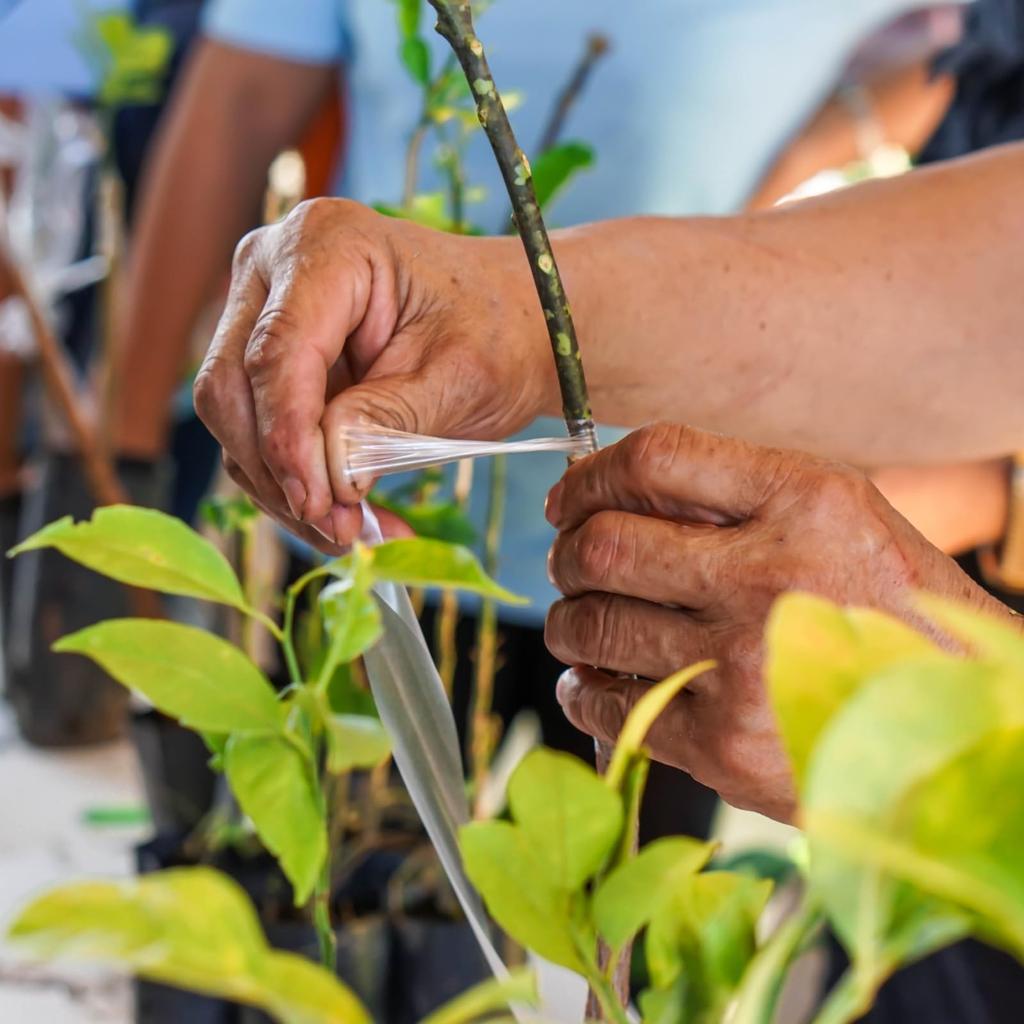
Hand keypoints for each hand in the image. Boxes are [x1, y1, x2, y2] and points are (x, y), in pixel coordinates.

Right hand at [193, 198, 554, 547]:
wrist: (515, 323)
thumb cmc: (498, 331)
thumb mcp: (459, 377)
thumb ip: (390, 419)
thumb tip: (331, 475)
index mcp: (328, 244)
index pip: (277, 351)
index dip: (289, 437)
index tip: (321, 504)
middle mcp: (275, 269)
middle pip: (232, 386)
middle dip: (281, 471)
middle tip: (342, 531)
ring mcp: (263, 313)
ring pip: (235, 421)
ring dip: (286, 490)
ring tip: (357, 532)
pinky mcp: (268, 363)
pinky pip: (256, 435)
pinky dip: (295, 485)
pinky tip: (350, 516)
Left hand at [543, 423, 1005, 820]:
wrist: (960, 727)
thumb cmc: (893, 613)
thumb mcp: (842, 519)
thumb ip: (740, 494)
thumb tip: (616, 491)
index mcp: (805, 503)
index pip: (655, 459)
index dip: (589, 476)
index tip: (569, 499)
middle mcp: (769, 577)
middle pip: (604, 546)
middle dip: (566, 553)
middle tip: (572, 564)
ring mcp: (744, 666)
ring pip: (591, 626)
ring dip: (567, 621)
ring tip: (582, 622)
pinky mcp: (725, 746)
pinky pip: (607, 706)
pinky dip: (583, 691)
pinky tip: (597, 681)